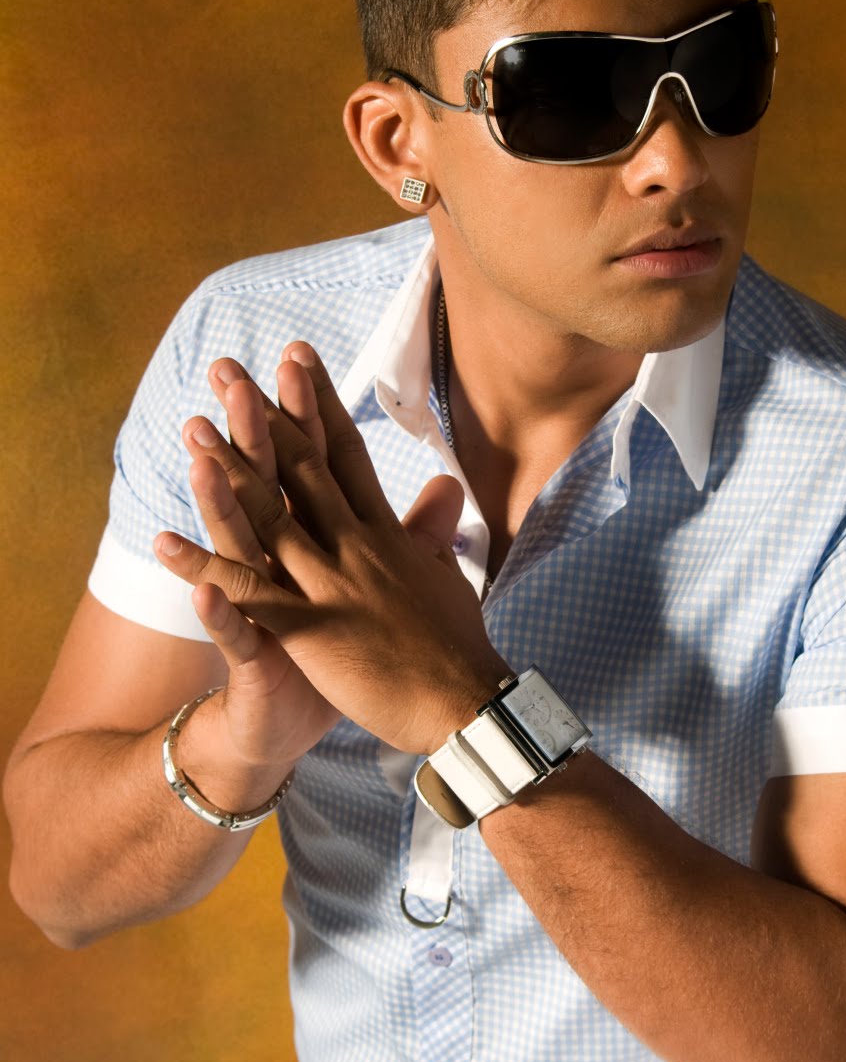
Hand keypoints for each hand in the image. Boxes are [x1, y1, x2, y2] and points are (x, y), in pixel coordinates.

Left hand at [154, 343, 509, 755]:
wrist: (464, 704)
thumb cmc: (457, 646)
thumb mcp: (446, 574)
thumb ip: (431, 528)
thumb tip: (445, 486)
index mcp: (384, 533)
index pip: (346, 454)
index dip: (317, 403)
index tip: (294, 357)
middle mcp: (356, 546)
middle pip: (302, 469)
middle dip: (263, 415)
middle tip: (226, 368)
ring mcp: (332, 585)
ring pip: (270, 518)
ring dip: (227, 473)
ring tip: (191, 429)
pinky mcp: (312, 631)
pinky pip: (246, 595)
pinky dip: (204, 569)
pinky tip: (165, 543)